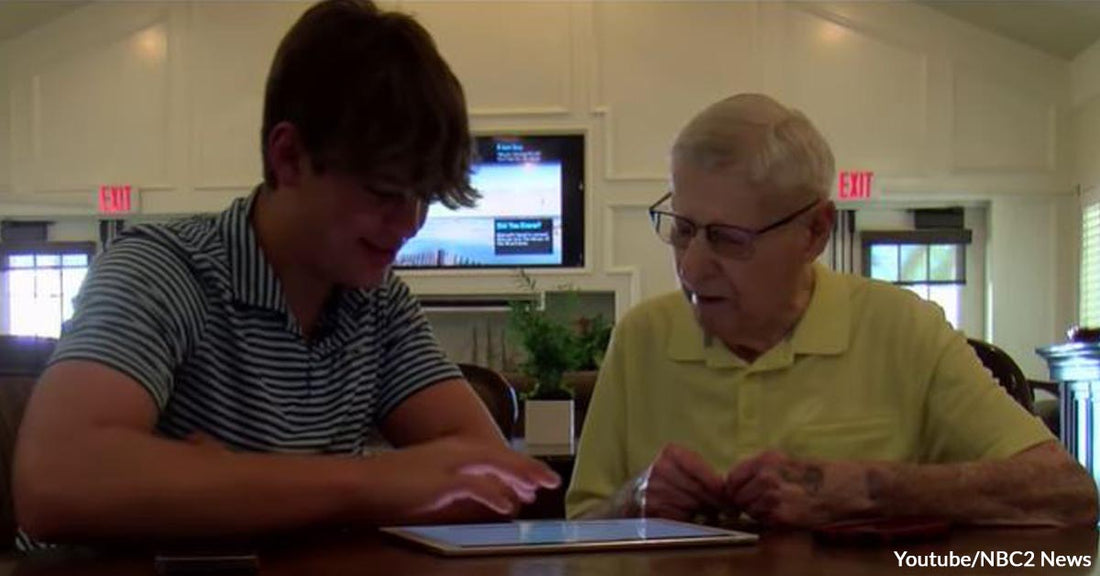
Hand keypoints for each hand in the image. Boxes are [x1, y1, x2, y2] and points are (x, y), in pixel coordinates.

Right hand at [370, 437, 560, 523]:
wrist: (359, 484)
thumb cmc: (390, 488)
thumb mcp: (430, 486)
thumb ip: (459, 491)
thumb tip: (486, 502)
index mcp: (451, 449)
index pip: (494, 455)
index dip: (518, 466)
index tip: (537, 478)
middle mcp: (453, 451)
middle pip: (501, 457)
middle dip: (528, 469)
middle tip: (551, 481)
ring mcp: (447, 464)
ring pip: (495, 466)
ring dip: (519, 478)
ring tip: (539, 489)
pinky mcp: (440, 481)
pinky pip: (475, 487)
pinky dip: (493, 495)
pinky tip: (507, 505)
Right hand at [635, 444, 723, 520]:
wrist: (635, 493)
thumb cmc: (669, 479)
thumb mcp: (683, 465)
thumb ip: (703, 473)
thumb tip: (728, 491)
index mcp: (672, 453)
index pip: (700, 469)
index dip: (717, 485)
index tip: (729, 495)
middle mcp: (661, 468)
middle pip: (697, 489)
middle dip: (716, 502)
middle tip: (729, 509)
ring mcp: (653, 488)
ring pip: (691, 504)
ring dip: (704, 512)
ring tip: (711, 513)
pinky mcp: (650, 507)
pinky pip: (679, 517)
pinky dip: (689, 519)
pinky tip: (691, 517)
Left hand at [724, 451, 872, 526]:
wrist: (843, 488)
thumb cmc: (816, 473)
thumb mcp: (784, 460)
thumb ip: (759, 468)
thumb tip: (736, 480)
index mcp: (765, 459)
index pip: (732, 477)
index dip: (735, 486)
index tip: (740, 491)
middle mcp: (766, 476)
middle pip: (737, 495)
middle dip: (745, 500)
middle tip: (759, 501)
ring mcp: (772, 497)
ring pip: (748, 510)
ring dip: (756, 511)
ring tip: (774, 506)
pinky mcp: (781, 516)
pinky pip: (762, 521)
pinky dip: (768, 520)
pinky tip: (783, 513)